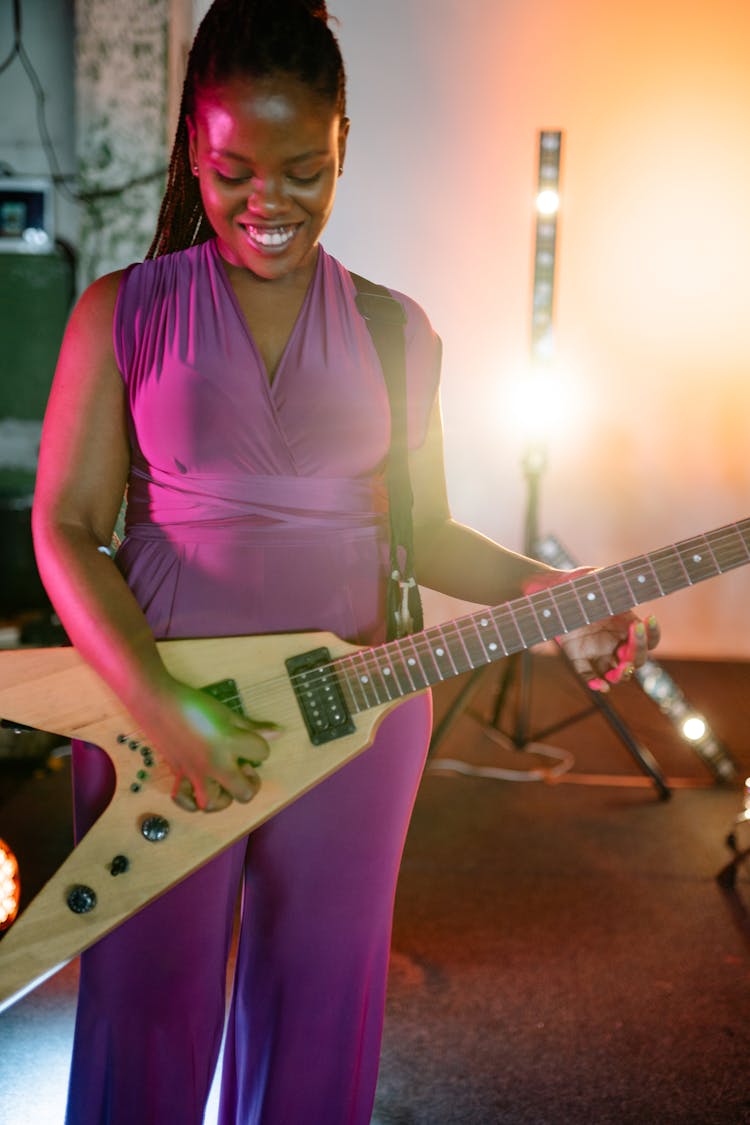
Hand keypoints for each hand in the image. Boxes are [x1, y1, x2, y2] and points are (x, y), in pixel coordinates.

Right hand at [136, 676, 278, 811]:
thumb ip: (253, 726)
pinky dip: (191, 801)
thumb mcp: (227, 713)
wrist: (157, 701)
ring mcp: (195, 773)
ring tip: (223, 780)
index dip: (261, 747)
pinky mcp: (178, 774)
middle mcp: (215, 764)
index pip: (262, 753)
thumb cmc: (194, 703)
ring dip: (223, 797)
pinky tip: (199, 788)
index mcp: (230, 743)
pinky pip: (184, 800)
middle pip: (244, 793)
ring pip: (212, 805)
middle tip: (243, 767)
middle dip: (250, 784)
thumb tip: (278, 732)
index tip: (250, 740)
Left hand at [523, 568, 659, 691]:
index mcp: (624, 623)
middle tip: (628, 645)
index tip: (646, 620)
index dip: (652, 635)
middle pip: (636, 659)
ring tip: (618, 670)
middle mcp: (614, 640)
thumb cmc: (577, 581)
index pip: (649, 638)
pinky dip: (595, 684)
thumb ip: (611, 584)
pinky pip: (588, 675)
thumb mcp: (596, 578)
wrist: (549, 589)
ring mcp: (597, 650)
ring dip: (621, 675)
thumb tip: (626, 583)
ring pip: (616, 673)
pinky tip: (600, 686)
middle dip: (637, 655)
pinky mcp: (577, 656)